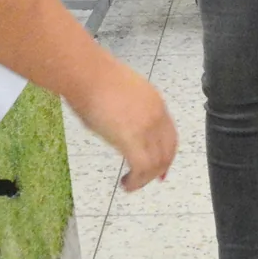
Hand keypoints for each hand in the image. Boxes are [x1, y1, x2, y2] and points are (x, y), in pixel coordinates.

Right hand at [65, 57, 176, 190]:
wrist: (87, 74)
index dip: (167, 154)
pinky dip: (137, 181)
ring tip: (130, 183)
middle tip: (145, 180)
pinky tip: (126, 184)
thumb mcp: (121, 94)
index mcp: (156, 103)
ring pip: (157, 163)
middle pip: (167, 152)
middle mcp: (157, 116)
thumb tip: (119, 125)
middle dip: (158, 170)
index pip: (170, 136)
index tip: (161, 168)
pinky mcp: (132, 139)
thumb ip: (128, 112)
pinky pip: (142, 168)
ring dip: (145, 178)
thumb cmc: (94, 78)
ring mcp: (147, 128)